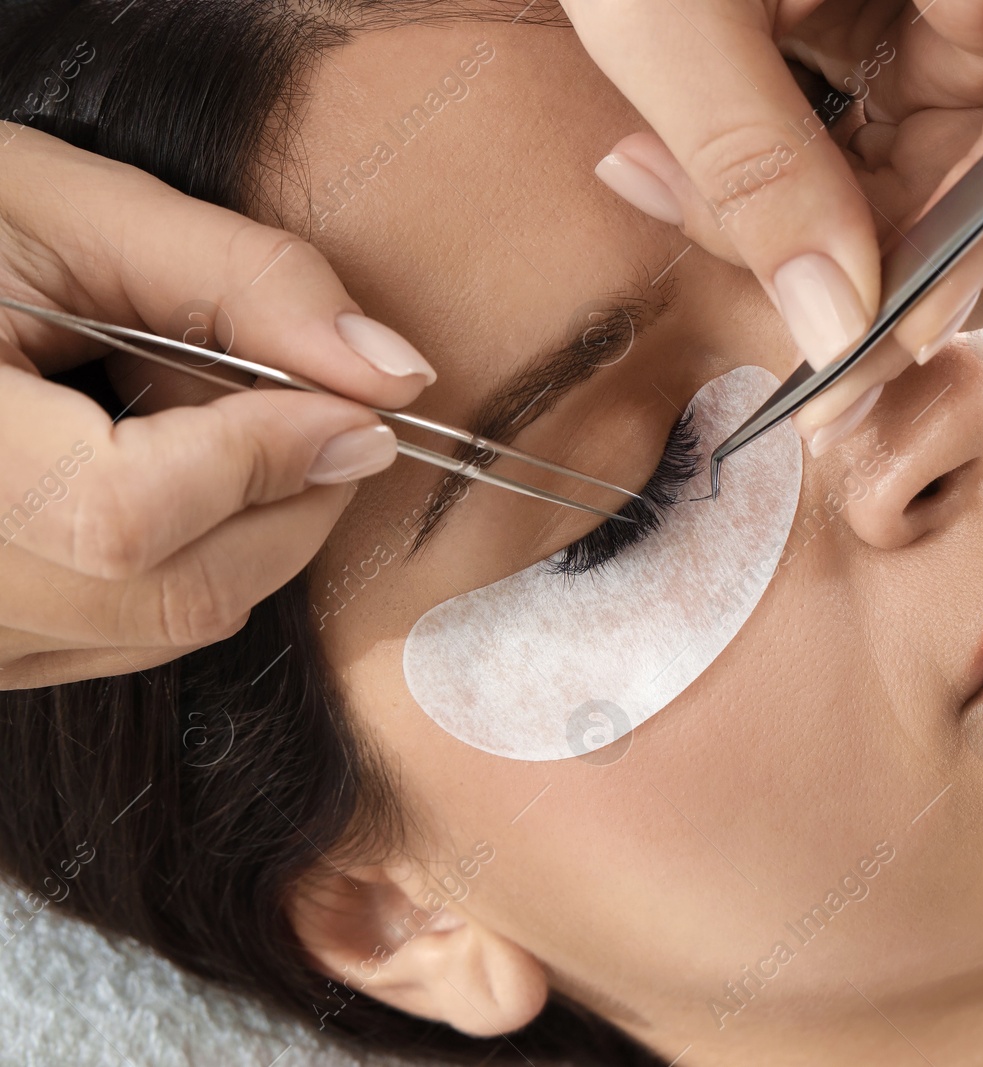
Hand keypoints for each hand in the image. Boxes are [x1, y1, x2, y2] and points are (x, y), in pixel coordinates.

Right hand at [0, 127, 436, 688]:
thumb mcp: (72, 210)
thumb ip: (247, 281)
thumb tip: (396, 376)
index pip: (125, 515)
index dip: (264, 461)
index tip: (353, 405)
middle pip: (173, 592)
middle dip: (291, 500)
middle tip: (312, 405)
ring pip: (168, 623)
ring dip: (249, 529)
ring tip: (201, 419)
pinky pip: (132, 633)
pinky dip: (195, 559)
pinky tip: (164, 472)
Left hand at [568, 0, 982, 450]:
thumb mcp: (667, 12)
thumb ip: (754, 169)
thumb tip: (839, 329)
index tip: (892, 323)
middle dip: (942, 257)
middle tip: (814, 306)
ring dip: (887, 238)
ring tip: (734, 213)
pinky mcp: (954, 25)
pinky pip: (949, 148)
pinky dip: (858, 196)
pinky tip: (756, 183)